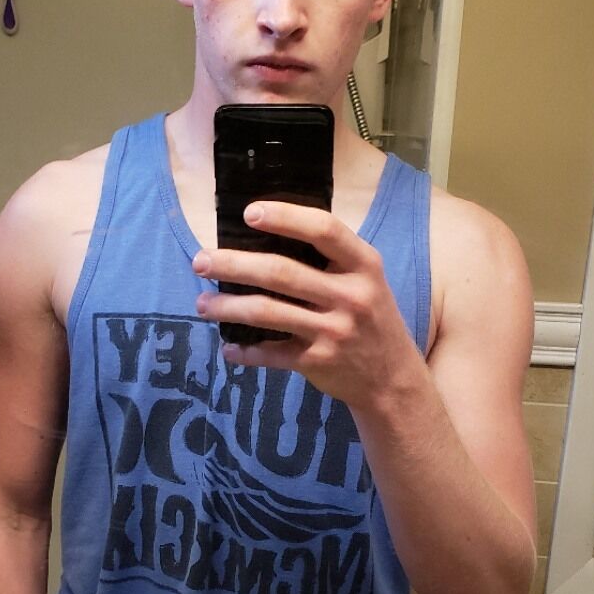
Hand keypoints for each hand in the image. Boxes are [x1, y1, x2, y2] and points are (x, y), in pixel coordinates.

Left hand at [192, 199, 420, 410]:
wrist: (393, 379)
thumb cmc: (371, 318)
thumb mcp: (367, 281)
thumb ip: (331, 260)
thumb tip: (267, 237)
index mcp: (364, 265)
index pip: (323, 230)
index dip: (285, 217)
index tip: (249, 213)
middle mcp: (351, 296)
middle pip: (281, 272)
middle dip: (233, 264)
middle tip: (200, 261)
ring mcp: (335, 331)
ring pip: (267, 312)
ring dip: (227, 307)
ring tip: (202, 303)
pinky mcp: (319, 362)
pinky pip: (271, 354)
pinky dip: (244, 352)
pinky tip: (228, 348)